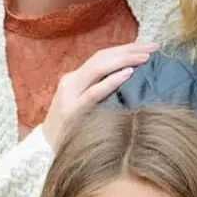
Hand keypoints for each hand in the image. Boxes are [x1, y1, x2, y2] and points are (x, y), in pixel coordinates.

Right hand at [39, 42, 155, 147]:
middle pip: (102, 58)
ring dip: (124, 60)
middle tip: (153, 47)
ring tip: (145, 57)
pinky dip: (111, 81)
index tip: (149, 46)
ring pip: (98, 69)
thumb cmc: (70, 129)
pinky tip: (128, 74)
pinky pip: (93, 93)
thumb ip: (101, 90)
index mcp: (76, 78)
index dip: (126, 48)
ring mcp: (70, 96)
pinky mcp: (71, 112)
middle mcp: (71, 82)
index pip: (103, 56)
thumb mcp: (85, 104)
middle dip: (129, 50)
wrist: (43, 150)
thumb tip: (133, 80)